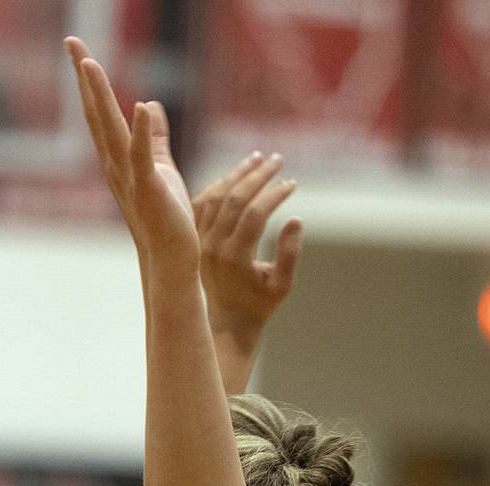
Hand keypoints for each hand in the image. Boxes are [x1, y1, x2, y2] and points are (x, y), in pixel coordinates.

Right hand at [64, 37, 196, 268]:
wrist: (171, 257)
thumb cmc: (166, 217)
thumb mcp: (162, 168)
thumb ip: (154, 138)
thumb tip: (148, 106)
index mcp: (118, 159)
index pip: (101, 113)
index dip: (90, 81)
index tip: (79, 50)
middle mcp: (116, 165)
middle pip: (96, 113)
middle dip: (85, 78)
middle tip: (72, 42)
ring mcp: (130, 177)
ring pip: (111, 130)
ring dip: (100, 97)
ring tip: (89, 64)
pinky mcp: (150, 189)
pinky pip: (142, 157)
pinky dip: (140, 132)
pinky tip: (139, 106)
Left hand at [194, 153, 302, 339]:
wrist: (222, 322)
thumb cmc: (258, 305)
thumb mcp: (282, 286)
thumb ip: (290, 254)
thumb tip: (296, 219)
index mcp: (235, 257)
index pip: (256, 213)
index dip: (275, 194)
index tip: (293, 182)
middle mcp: (212, 246)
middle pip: (234, 199)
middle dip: (259, 176)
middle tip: (278, 160)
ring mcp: (198, 241)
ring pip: (215, 196)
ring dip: (237, 174)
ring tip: (257, 159)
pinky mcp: (192, 239)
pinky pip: (200, 204)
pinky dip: (217, 186)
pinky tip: (233, 176)